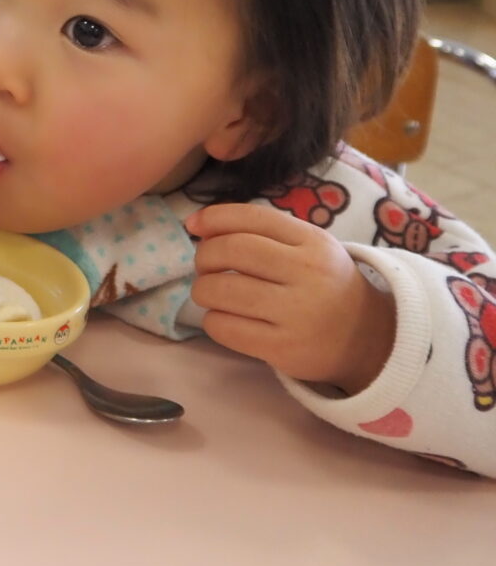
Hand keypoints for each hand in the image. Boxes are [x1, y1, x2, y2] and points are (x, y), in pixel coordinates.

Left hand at [187, 203, 395, 392]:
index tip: (193, 226)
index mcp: (314, 242)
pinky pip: (224, 327)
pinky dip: (212, 320)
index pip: (253, 217)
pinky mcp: (283, 348)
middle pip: (231, 250)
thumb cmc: (323, 284)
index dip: (213, 217)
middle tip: (206, 267)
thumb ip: (260, 230)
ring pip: (220, 290)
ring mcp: (297, 313)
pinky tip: (225, 318)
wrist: (371, 339)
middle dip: (204, 256)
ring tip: (212, 293)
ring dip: (203, 290)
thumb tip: (195, 224)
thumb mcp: (308, 248)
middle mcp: (308, 274)